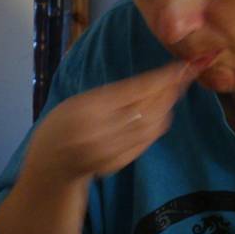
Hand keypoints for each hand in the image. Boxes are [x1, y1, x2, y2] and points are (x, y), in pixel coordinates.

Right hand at [23, 60, 204, 184]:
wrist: (49, 166)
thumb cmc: (60, 126)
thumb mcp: (77, 102)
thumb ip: (112, 96)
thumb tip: (153, 83)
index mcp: (87, 110)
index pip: (134, 91)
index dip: (161, 79)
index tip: (181, 67)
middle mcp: (100, 133)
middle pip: (148, 110)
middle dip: (170, 92)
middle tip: (185, 76)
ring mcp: (110, 152)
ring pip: (151, 127)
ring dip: (167, 108)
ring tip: (174, 92)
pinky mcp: (119, 164)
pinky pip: (146, 142)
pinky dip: (158, 125)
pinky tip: (161, 113)